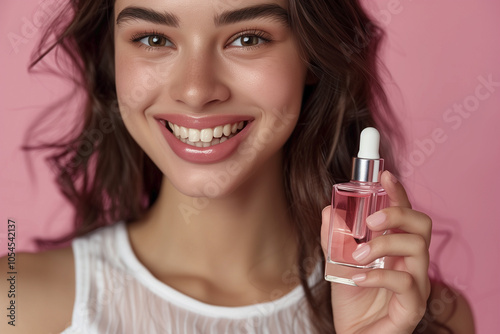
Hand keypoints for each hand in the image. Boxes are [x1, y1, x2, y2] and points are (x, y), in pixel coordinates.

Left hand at [321, 170, 431, 333]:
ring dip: (382, 245)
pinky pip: (406, 283)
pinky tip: (357, 279)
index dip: (397, 192)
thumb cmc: (352, 299)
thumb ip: (334, 238)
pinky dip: (378, 276)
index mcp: (396, 248)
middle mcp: (411, 262)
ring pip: (417, 250)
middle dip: (397, 214)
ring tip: (357, 255)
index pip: (404, 214)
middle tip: (371, 220)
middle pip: (422, 225)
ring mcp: (416, 284)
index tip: (384, 175)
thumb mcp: (338, 263)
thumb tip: (328, 210)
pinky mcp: (413, 307)